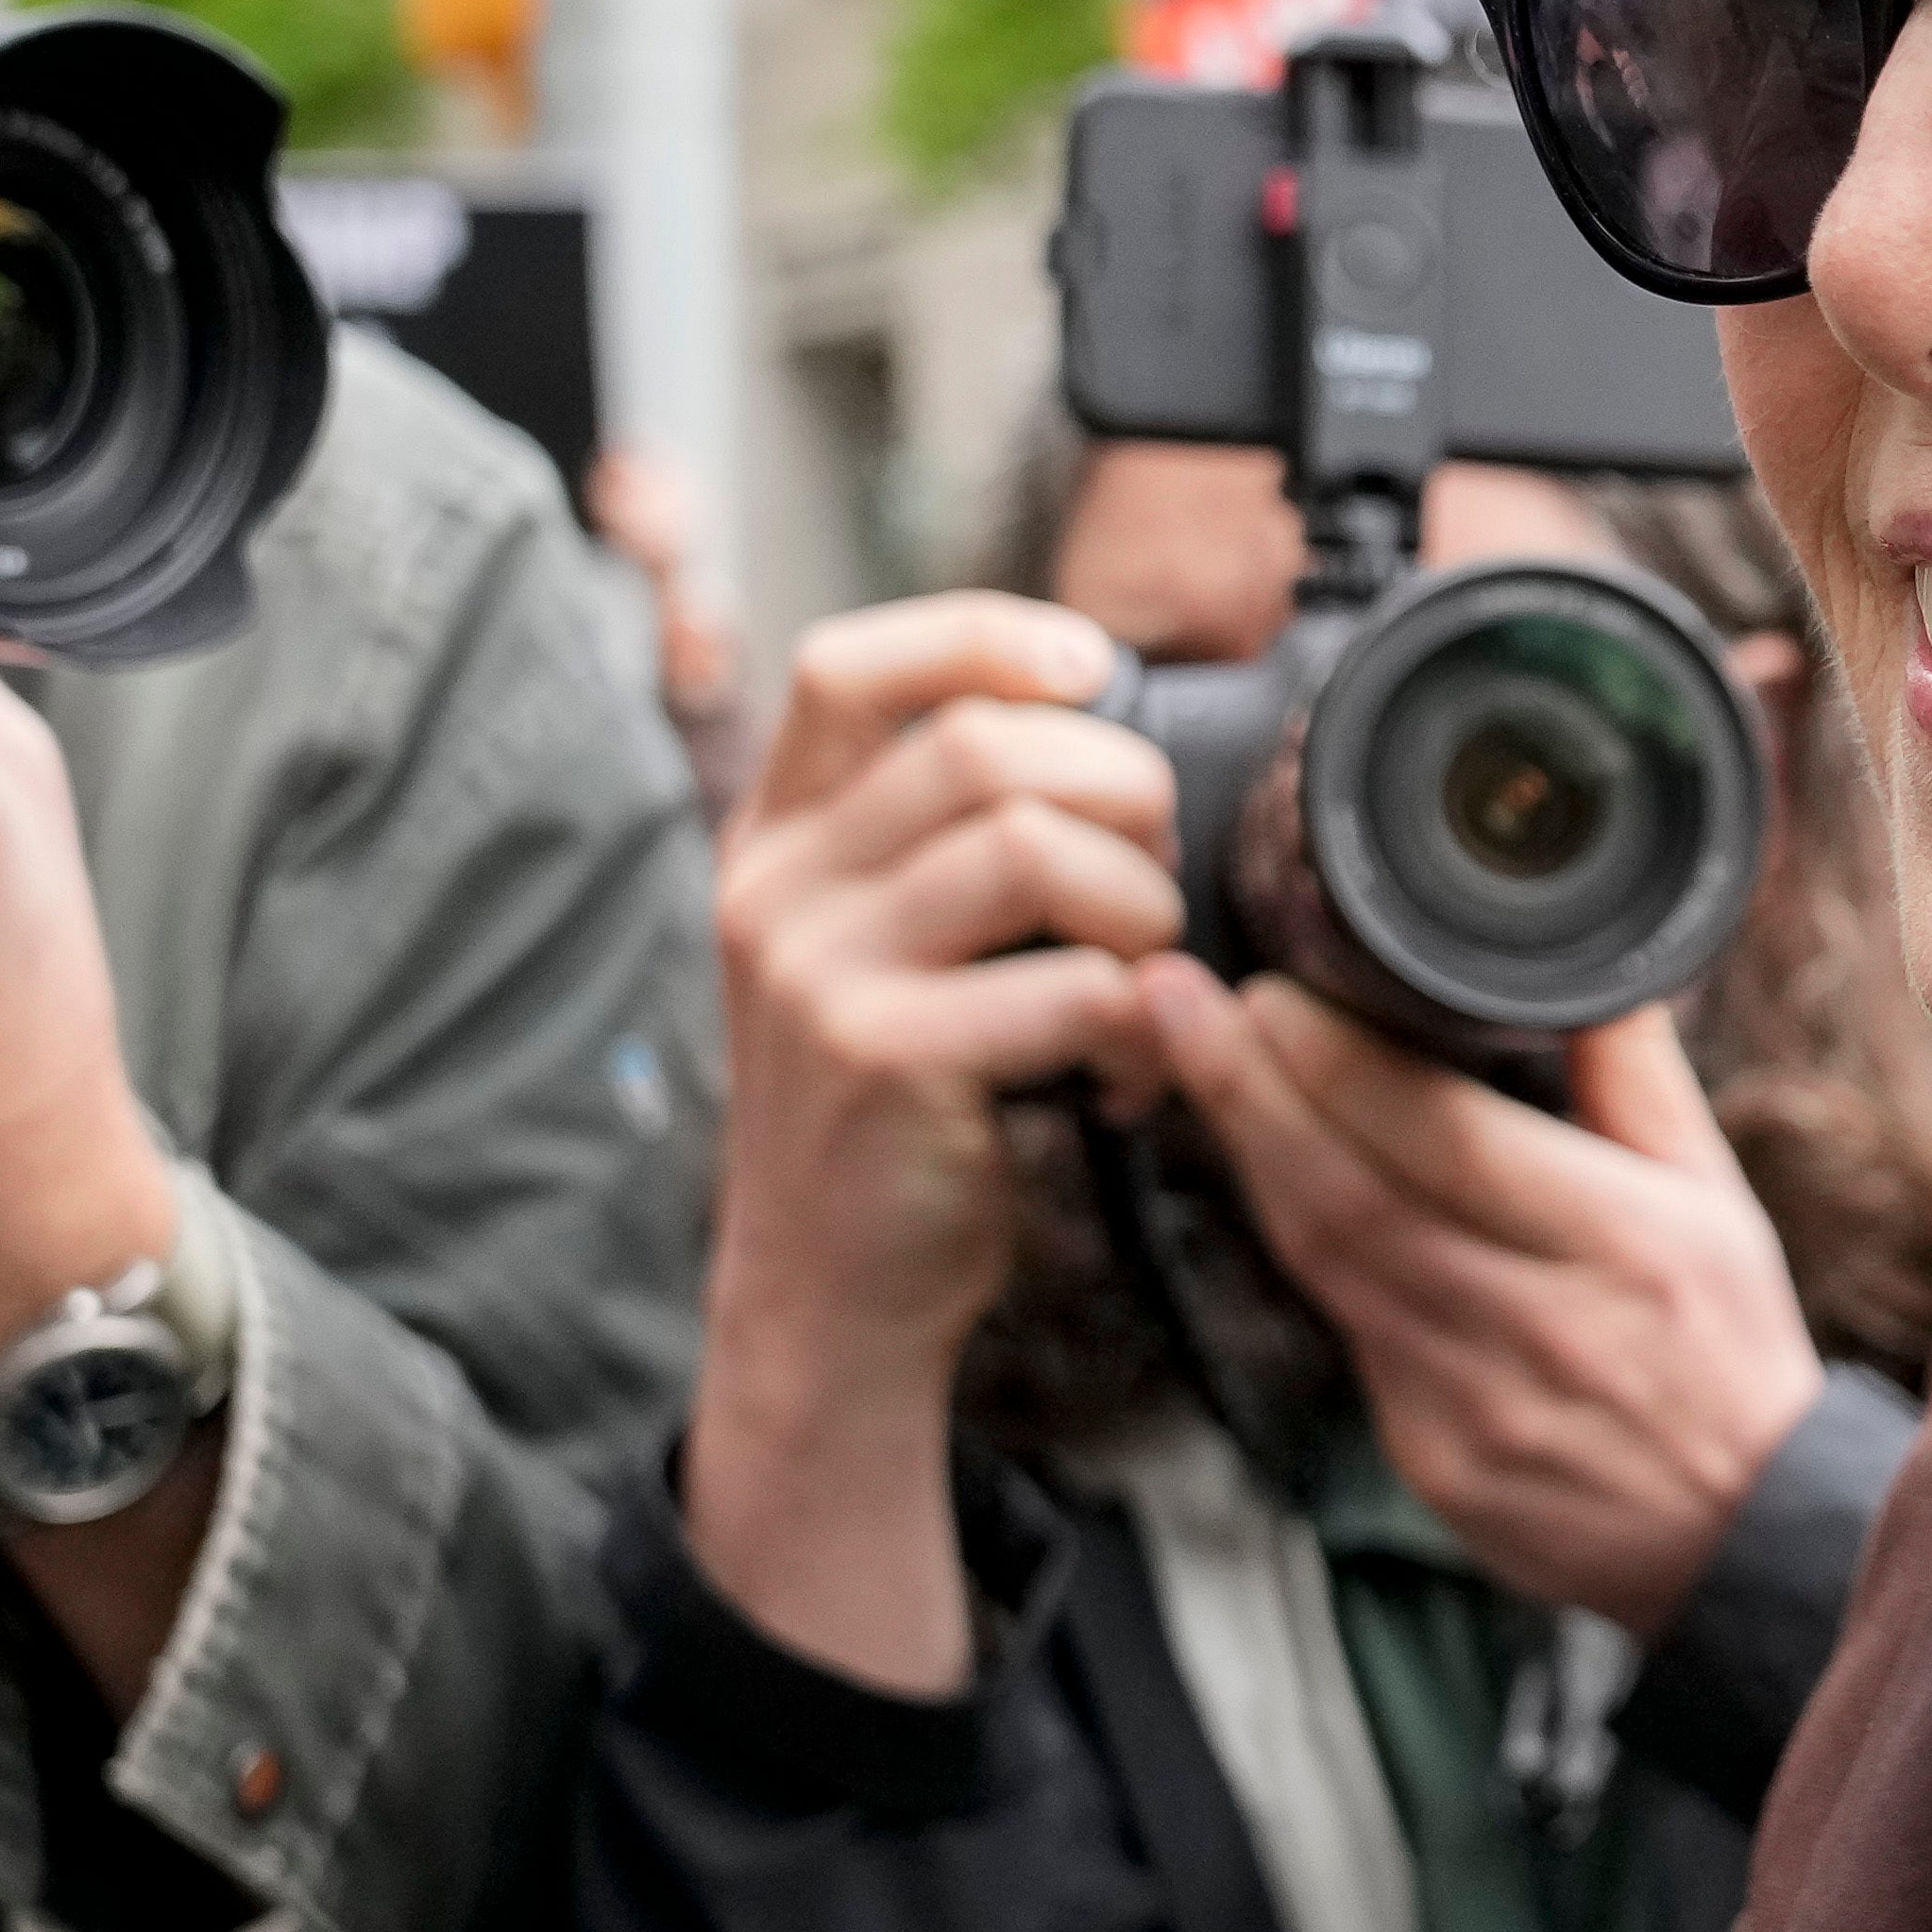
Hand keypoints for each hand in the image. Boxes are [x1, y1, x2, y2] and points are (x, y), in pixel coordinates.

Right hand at [688, 600, 1186, 1690]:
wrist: (828, 1292)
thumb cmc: (893, 1105)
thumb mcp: (875, 945)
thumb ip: (939, 837)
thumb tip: (1100, 721)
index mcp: (777, 838)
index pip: (848, 665)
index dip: (985, 639)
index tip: (1092, 670)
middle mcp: (775, 889)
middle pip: (979, 746)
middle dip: (1117, 790)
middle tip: (1156, 875)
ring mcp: (817, 974)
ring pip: (1030, 847)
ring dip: (1138, 907)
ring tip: (1145, 977)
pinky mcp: (882, 1061)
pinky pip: (1067, 984)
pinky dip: (1137, 1023)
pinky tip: (1127, 1072)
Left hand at [1151, 962, 1823, 1634]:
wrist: (1743, 1537)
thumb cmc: (1729, 1351)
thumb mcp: (1718, 1202)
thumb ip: (1638, 1081)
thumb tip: (1578, 973)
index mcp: (1622, 1244)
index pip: (1450, 1141)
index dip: (1341, 1067)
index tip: (1270, 994)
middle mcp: (1537, 1325)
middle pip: (1353, 1196)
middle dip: (1249, 1089)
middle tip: (1173, 1001)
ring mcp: (1471, 1405)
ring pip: (1326, 1264)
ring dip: (1249, 1156)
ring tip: (1193, 1063)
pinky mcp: (1428, 1460)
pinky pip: (1347, 1333)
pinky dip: (1299, 1246)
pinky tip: (1266, 1176)